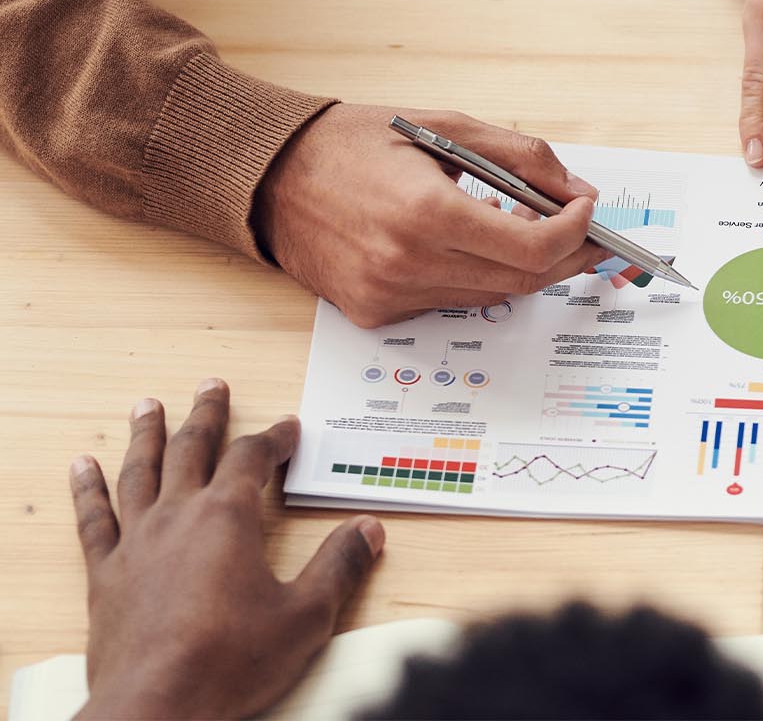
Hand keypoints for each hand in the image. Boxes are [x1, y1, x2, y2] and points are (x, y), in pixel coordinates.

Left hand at [71, 379, 384, 719]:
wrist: (157, 708)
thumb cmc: (230, 663)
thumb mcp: (305, 616)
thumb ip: (339, 567)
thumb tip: (368, 530)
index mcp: (229, 519)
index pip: (254, 458)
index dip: (274, 438)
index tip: (289, 427)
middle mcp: (178, 517)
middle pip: (193, 449)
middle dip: (208, 415)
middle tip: (212, 386)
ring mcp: (136, 543)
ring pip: (140, 472)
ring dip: (147, 434)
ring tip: (148, 405)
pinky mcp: (105, 575)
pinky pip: (94, 519)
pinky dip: (88, 489)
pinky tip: (82, 466)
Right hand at [254, 104, 607, 327]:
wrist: (268, 175)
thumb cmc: (353, 142)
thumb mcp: (444, 125)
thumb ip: (520, 157)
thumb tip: (575, 191)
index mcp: (426, 213)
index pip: (533, 248)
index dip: (575, 233)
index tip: (586, 210)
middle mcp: (407, 264)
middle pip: (522, 280)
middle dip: (565, 255)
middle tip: (583, 231)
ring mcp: (389, 296)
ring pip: (490, 296)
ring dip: (521, 266)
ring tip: (525, 227)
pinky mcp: (375, 313)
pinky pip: (450, 303)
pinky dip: (474, 276)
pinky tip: (468, 244)